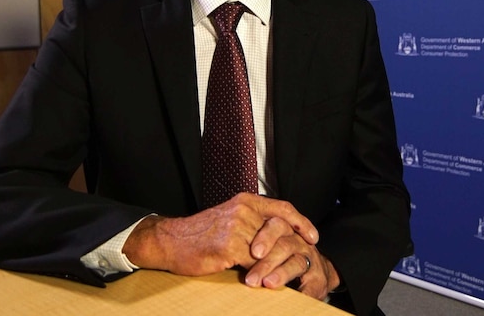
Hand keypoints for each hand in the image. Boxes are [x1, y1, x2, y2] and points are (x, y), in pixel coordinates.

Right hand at [122, 193, 317, 275]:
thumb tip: (274, 237)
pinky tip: (266, 282)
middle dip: (295, 248)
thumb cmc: (199, 233)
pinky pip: (255, 263)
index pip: (283, 208)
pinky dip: (263, 274)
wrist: (169, 240)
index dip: (301, 222)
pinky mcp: (228, 247)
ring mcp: (237, 228)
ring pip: (270, 249)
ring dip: (279, 265)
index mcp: (246, 201)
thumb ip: (250, 222)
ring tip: (290, 276)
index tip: (313, 237)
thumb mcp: (229, 218)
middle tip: (308, 260)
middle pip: (281, 230)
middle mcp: (244, 210)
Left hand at [245, 228, 340, 299]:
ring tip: (268, 284)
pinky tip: (295, 297)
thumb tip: (218, 256)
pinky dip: (303, 292)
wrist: (312, 275)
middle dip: (269, 259)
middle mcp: (297, 242)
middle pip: (285, 243)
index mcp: (283, 231)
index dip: (264, 237)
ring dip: (282, 274)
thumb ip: (244, 248)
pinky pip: (312, 285)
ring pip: (297, 263)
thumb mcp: (260, 250)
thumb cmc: (279, 260)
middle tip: (254, 274)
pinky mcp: (318, 279)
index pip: (275, 225)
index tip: (252, 252)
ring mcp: (309, 259)